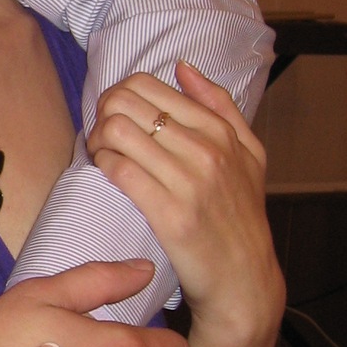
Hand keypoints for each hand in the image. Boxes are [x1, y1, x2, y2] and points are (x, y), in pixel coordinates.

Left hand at [88, 64, 283, 346]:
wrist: (243, 278)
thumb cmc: (240, 215)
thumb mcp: (250, 154)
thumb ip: (220, 105)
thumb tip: (183, 67)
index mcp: (221, 131)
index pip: (149, 86)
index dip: (119, 95)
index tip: (115, 115)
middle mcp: (207, 150)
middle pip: (127, 102)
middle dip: (102, 113)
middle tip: (101, 134)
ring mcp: (190, 181)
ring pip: (118, 130)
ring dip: (97, 138)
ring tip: (100, 153)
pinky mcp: (170, 213)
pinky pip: (120, 169)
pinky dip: (102, 163)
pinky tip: (103, 171)